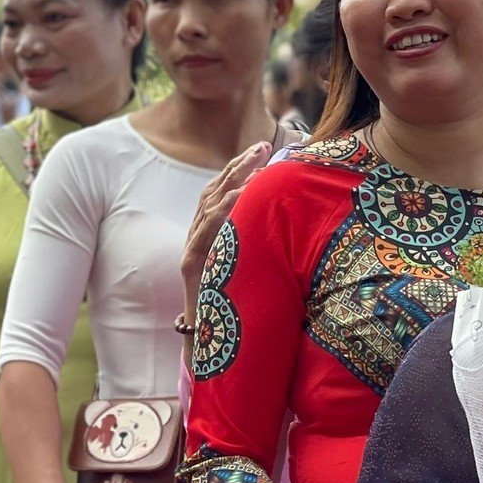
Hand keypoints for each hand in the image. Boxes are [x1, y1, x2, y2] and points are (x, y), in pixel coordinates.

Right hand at [181, 142, 275, 304]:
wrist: (211, 336)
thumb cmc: (235, 299)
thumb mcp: (250, 261)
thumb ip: (259, 237)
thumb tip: (291, 217)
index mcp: (210, 231)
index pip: (223, 189)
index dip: (240, 167)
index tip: (263, 149)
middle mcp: (197, 234)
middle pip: (215, 190)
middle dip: (239, 165)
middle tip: (262, 146)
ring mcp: (192, 248)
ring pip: (208, 205)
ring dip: (232, 181)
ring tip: (256, 166)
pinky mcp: (191, 264)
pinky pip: (204, 232)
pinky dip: (220, 210)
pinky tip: (237, 195)